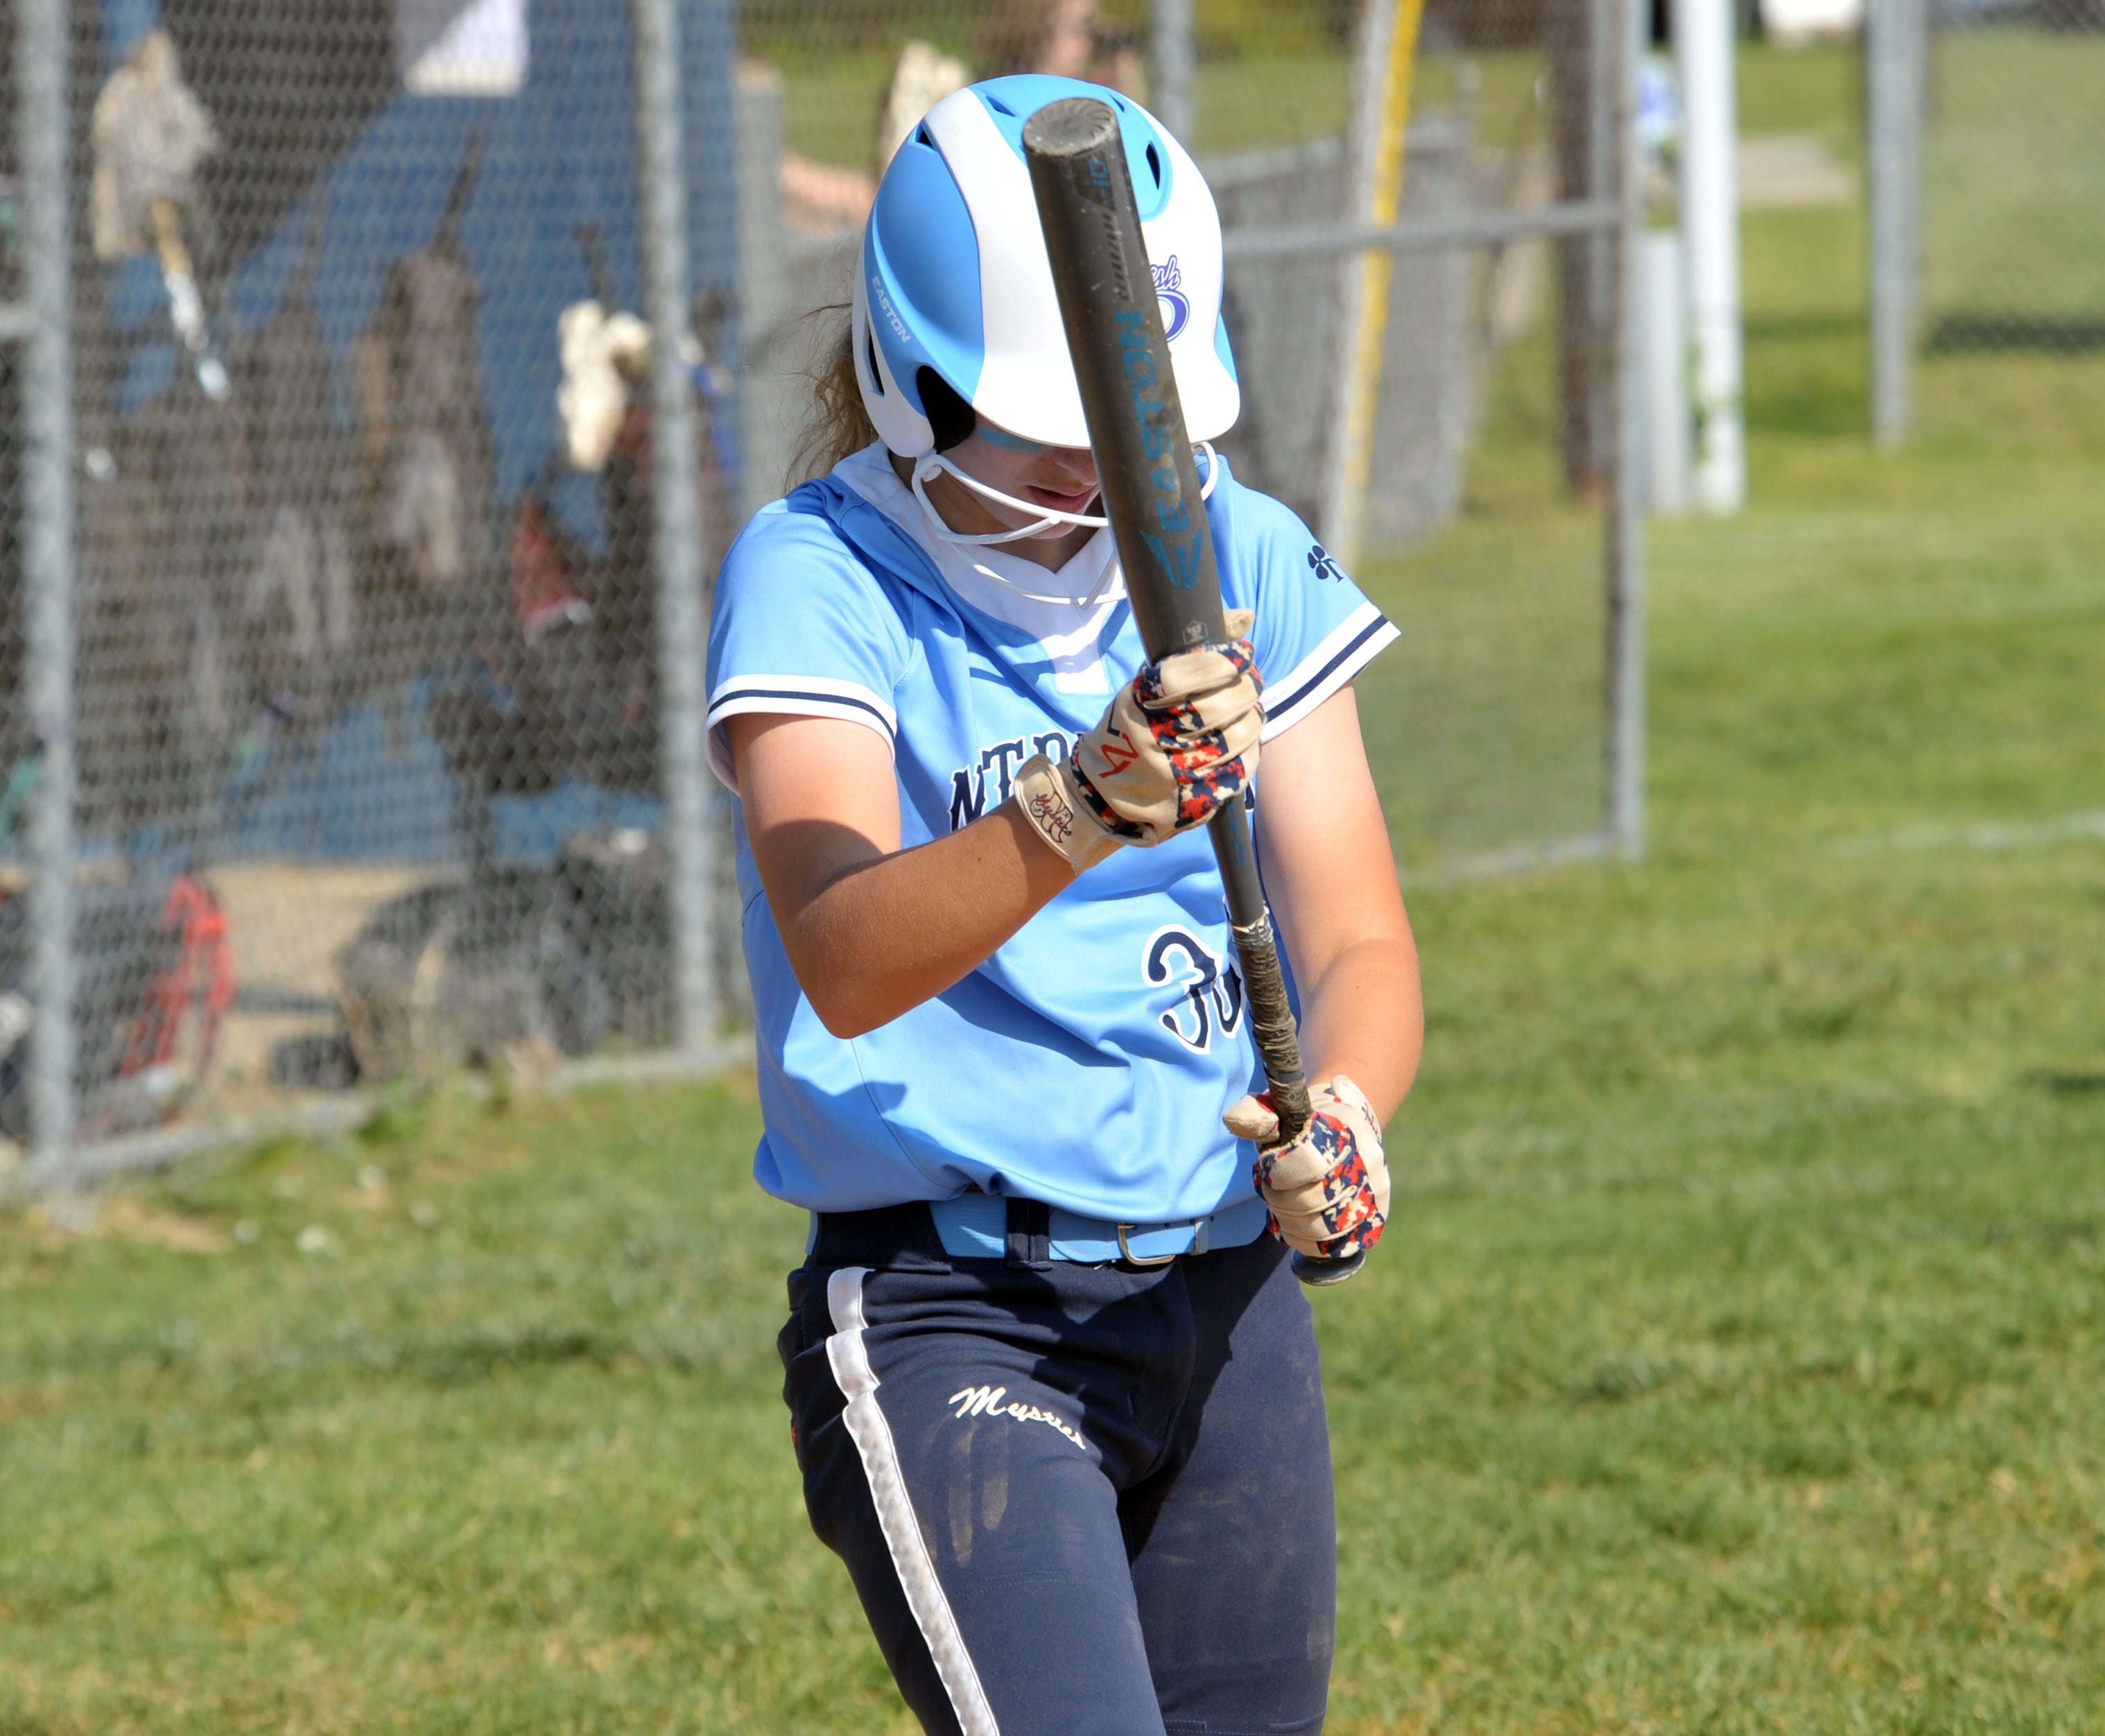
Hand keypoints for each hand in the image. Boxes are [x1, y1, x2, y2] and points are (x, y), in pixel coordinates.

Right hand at [1014, 609, 1260, 871]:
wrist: (1102, 792)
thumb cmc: (1132, 727)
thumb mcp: (1145, 686)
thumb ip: (1195, 653)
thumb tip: (1245, 615)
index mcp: (1138, 704)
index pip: (1191, 674)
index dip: (1225, 660)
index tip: (1242, 654)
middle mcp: (1154, 739)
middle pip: (1221, 705)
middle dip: (1247, 686)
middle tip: (1251, 680)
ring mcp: (1175, 773)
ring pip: (1238, 737)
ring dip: (1252, 717)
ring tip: (1247, 710)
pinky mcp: (1194, 801)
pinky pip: (1240, 769)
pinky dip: (1249, 750)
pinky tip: (1242, 741)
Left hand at [1223, 1074, 1389, 1261]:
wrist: (1349, 1130)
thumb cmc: (1307, 1121)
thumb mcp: (1286, 1107)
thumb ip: (1259, 1113)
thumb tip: (1234, 1120)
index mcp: (1346, 1127)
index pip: (1307, 1162)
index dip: (1277, 1171)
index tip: (1268, 1165)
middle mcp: (1369, 1162)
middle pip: (1312, 1200)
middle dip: (1279, 1199)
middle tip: (1270, 1191)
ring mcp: (1375, 1195)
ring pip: (1322, 1228)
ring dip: (1289, 1222)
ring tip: (1281, 1207)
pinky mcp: (1374, 1221)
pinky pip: (1335, 1245)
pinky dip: (1305, 1241)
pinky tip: (1295, 1225)